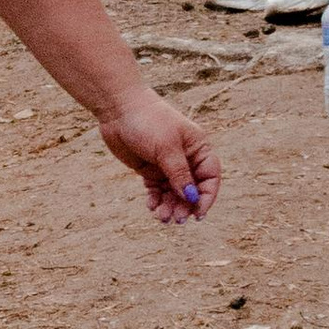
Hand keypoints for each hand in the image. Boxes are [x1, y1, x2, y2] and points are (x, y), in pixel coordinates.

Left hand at [97, 89, 219, 225]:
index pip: (210, 177)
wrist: (118, 109)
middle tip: (176, 219)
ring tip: (161, 217)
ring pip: (174, 193)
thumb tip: (192, 198)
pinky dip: (156, 199)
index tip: (198, 213)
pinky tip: (151, 205)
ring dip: (170, 206)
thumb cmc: (148, 121)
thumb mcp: (167, 148)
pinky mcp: (150, 169)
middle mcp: (186, 158)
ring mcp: (167, 165)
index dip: (207, 196)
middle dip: (185, 205)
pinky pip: (157, 190)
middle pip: (192, 189)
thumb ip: (179, 174)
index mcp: (198, 147)